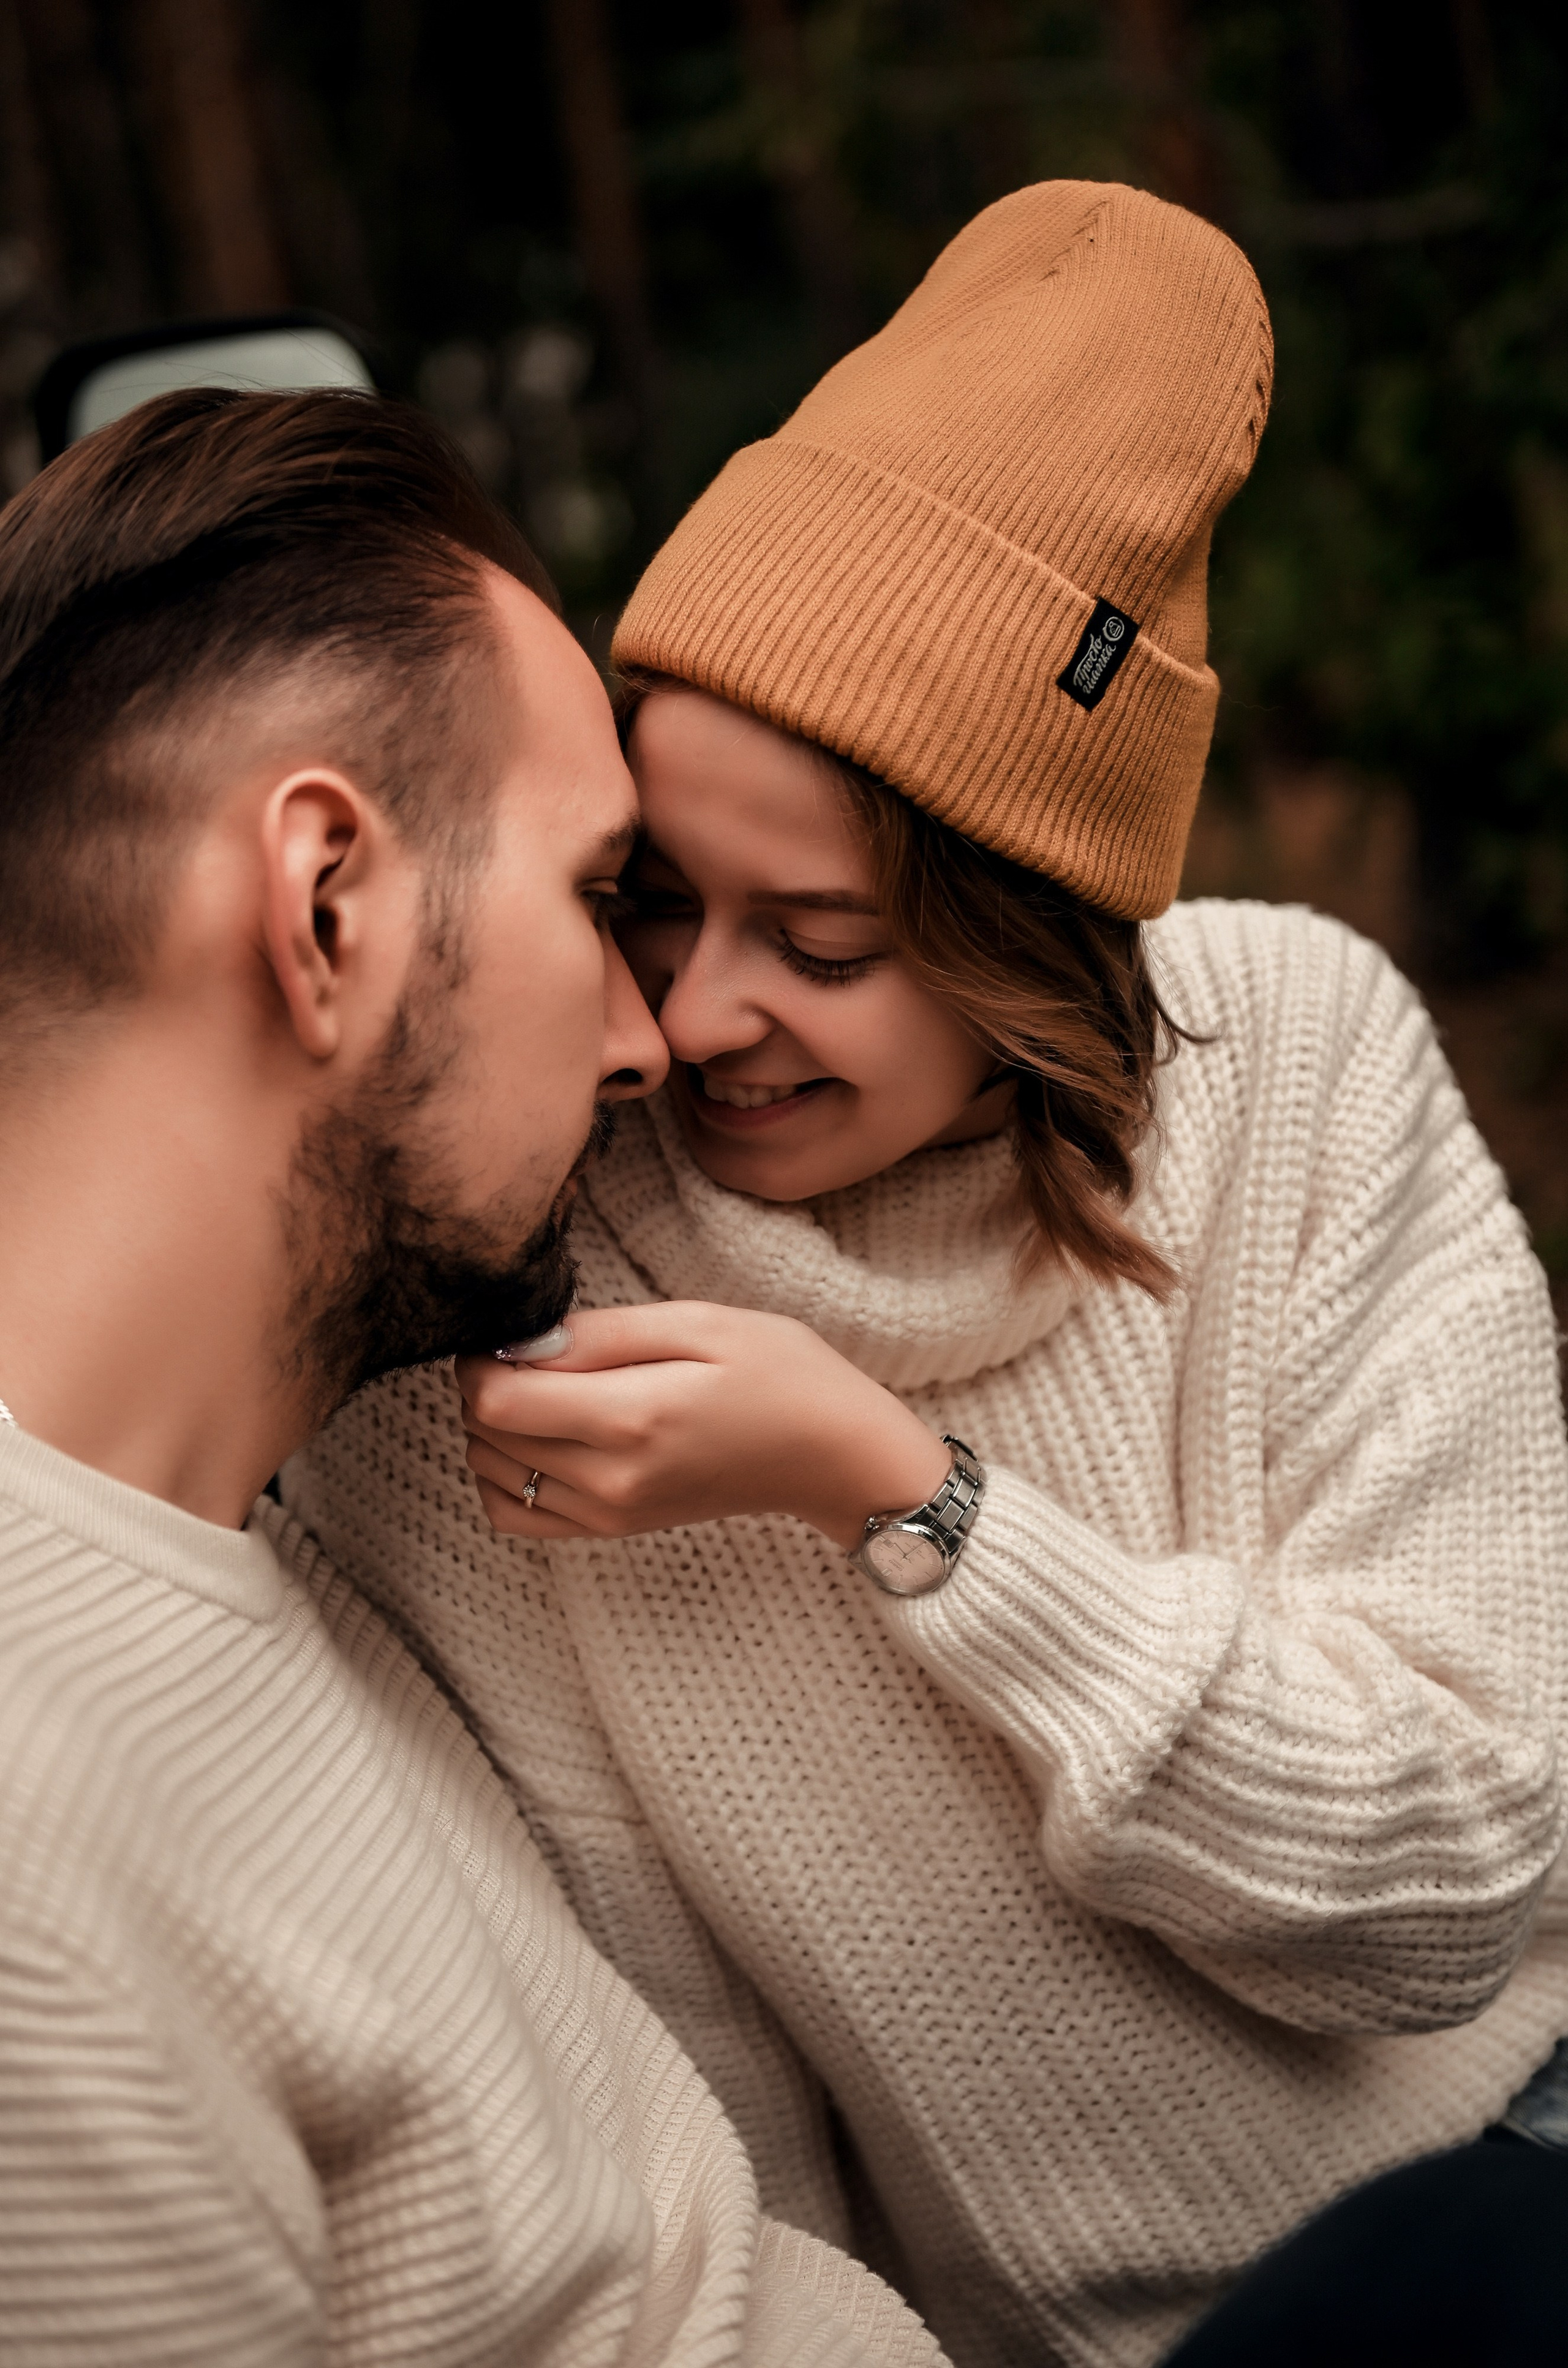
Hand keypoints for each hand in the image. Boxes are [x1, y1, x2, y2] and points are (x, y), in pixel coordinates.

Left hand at [455, 1302, 952, 1550]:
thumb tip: (522, 1340)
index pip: (494, 1400)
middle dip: (485, 1383)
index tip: (512, 1329)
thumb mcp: (698, 1323)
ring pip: (491, 1473)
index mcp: (630, 1420)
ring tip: (543, 1387)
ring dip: (493, 1426)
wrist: (834, 1455)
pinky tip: (542, 1436)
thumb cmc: (780, 1374)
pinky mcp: (613, 1528)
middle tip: (532, 1348)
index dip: (481, 1356)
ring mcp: (610, 1512)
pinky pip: (517, 1513)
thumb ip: (603, 1334)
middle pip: (484, 1435)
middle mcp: (609, 1478)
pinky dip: (505, 1475)